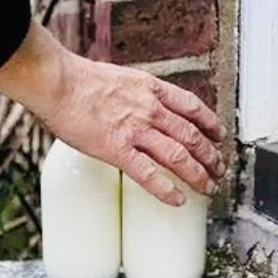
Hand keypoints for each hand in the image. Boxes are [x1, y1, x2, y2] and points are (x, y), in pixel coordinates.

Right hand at [0, 22, 224, 205]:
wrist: (59, 83)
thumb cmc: (77, 80)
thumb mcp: (119, 78)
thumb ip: (132, 93)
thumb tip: (132, 106)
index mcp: (151, 89)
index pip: (192, 107)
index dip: (210, 124)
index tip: (218, 136)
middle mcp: (150, 109)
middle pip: (192, 135)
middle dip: (210, 155)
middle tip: (218, 169)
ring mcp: (136, 130)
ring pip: (179, 156)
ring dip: (198, 174)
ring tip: (208, 188)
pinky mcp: (118, 150)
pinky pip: (148, 174)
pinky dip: (166, 189)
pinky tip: (178, 199)